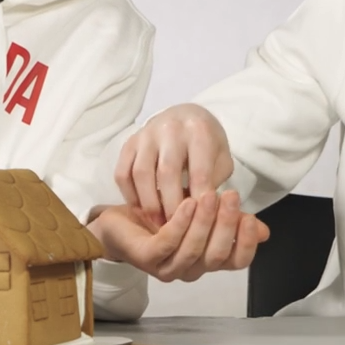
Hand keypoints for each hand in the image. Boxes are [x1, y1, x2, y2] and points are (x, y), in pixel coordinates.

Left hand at [87, 190, 268, 282]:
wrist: (119, 221)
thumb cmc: (163, 216)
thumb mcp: (203, 212)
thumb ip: (230, 220)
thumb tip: (264, 230)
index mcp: (207, 260)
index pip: (237, 262)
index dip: (247, 243)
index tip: (251, 218)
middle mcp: (191, 269)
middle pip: (217, 256)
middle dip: (227, 225)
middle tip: (230, 196)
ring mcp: (168, 267)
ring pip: (194, 250)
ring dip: (204, 221)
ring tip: (210, 195)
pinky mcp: (147, 258)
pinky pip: (168, 243)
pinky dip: (180, 222)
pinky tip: (187, 202)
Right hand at [116, 103, 232, 223]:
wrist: (185, 116)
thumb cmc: (207, 144)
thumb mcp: (222, 158)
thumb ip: (215, 181)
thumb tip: (202, 211)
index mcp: (198, 130)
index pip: (198, 170)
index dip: (198, 200)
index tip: (199, 222)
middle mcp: (170, 127)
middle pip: (166, 172)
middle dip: (171, 205)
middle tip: (176, 228)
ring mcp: (146, 133)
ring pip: (141, 173)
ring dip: (148, 203)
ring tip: (158, 223)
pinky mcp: (129, 142)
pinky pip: (122, 172)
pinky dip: (128, 195)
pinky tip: (140, 210)